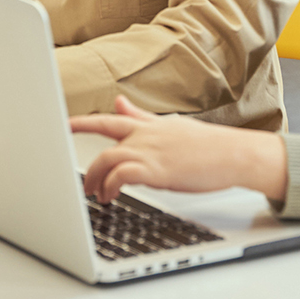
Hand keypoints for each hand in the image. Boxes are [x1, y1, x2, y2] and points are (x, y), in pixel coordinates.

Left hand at [70, 97, 289, 203]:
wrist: (236, 155)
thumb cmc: (208, 146)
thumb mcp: (171, 126)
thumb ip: (142, 116)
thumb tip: (120, 103)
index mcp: (149, 125)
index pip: (110, 117)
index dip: (82, 121)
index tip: (63, 124)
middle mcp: (145, 134)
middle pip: (102, 134)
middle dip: (85, 160)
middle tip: (81, 182)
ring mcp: (150, 151)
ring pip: (106, 157)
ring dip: (94, 177)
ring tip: (95, 194)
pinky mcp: (157, 170)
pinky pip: (121, 175)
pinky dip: (110, 185)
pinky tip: (111, 195)